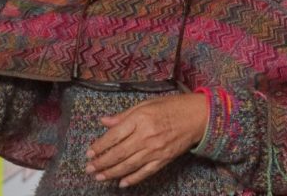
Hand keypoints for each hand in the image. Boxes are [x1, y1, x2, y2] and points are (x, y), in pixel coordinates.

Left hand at [85, 92, 207, 187]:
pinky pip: (145, 172)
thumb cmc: (172, 107)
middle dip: (102, 162)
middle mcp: (146, 136)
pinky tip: (122, 183)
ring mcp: (155, 150)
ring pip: (129, 165)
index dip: (100, 146)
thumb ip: (124, 115)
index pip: (114, 136)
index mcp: (140, 119)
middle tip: (90, 168)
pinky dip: (133, 179)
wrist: (197, 117)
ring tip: (99, 177)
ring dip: (112, 173)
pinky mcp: (164, 159)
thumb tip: (104, 121)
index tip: (89, 152)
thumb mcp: (146, 104)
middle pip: (119, 153)